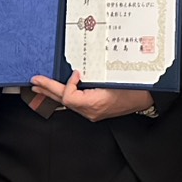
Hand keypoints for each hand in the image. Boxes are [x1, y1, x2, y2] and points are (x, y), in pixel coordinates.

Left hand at [29, 71, 154, 122]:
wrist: (148, 96)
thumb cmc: (135, 86)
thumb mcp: (115, 77)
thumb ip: (95, 73)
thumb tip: (79, 70)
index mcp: (94, 104)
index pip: (69, 97)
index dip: (67, 83)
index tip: (76, 72)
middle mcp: (90, 111)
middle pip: (62, 101)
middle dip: (47, 90)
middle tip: (34, 82)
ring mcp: (92, 112)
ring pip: (67, 103)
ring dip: (52, 94)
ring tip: (39, 88)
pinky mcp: (94, 109)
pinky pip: (75, 103)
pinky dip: (65, 96)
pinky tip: (59, 92)